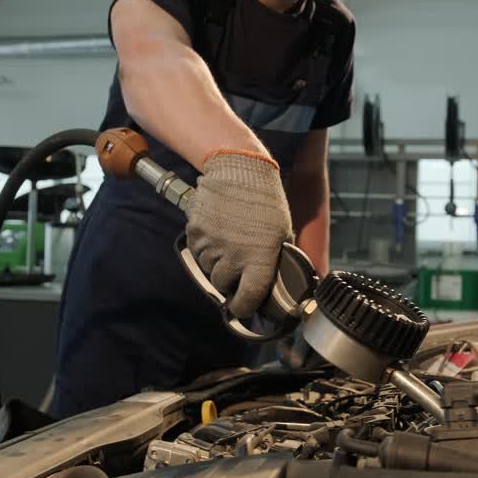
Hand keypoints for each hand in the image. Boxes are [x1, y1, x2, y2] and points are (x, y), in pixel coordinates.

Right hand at [186, 150, 292, 318]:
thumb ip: (276, 261)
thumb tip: (277, 283)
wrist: (240, 170)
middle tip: (238, 265)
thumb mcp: (282, 233)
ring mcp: (211, 244)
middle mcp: (233, 255)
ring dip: (217, 262)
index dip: (244, 307)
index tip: (243, 306)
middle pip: (223, 284)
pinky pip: (197, 251)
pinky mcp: (195, 232)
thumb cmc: (266, 201)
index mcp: (259, 258)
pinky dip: (206, 248)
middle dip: (229, 280)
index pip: (248, 299)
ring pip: (208, 268)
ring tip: (229, 242)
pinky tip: (218, 232)